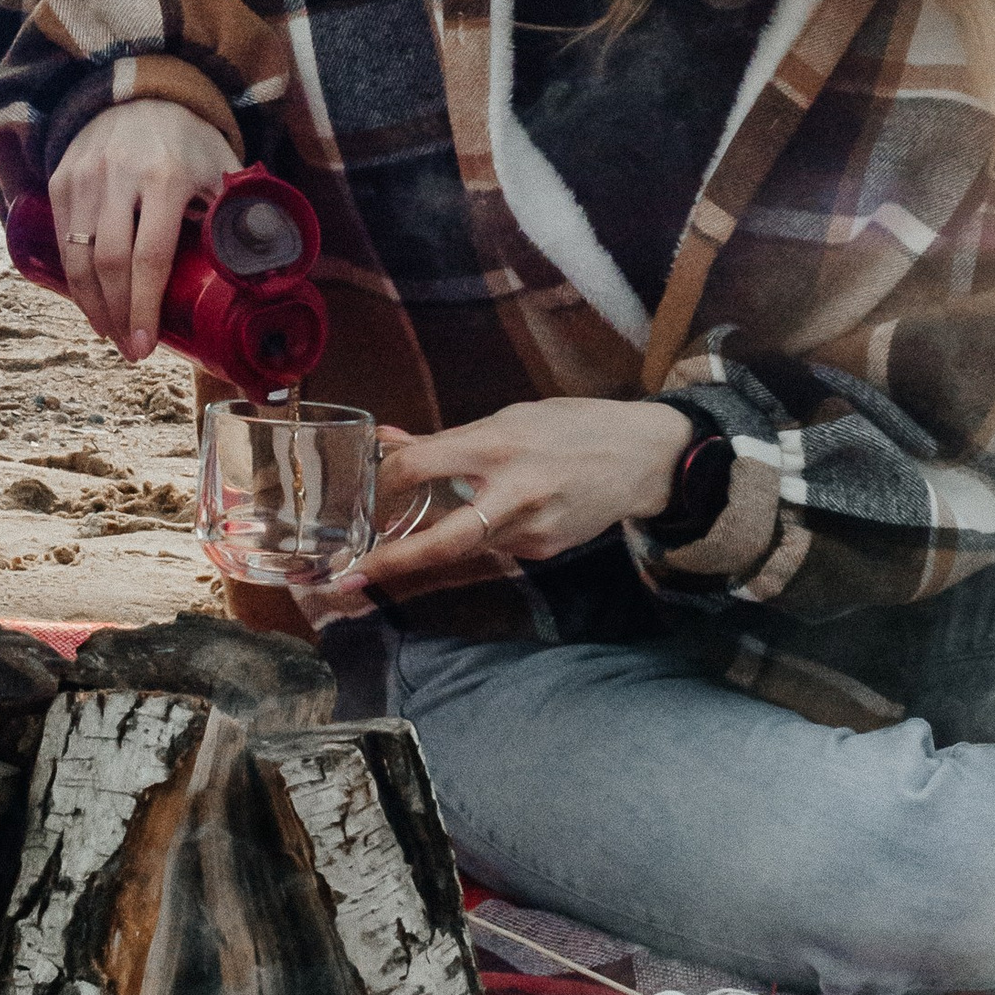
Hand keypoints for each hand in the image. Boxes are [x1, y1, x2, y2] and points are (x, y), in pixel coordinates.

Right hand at [45, 99, 235, 360]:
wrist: (140, 90)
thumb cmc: (189, 139)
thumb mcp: (221, 166)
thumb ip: (239, 209)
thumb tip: (265, 265)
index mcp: (166, 177)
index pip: (150, 256)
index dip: (145, 307)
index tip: (146, 346)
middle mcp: (119, 176)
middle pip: (109, 264)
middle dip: (119, 316)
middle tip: (132, 349)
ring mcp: (84, 177)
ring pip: (78, 257)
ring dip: (92, 305)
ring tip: (110, 333)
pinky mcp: (61, 179)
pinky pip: (63, 240)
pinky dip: (73, 278)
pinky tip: (90, 301)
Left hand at [351, 398, 694, 593]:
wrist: (645, 458)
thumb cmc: (573, 426)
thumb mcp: (510, 416)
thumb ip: (448, 437)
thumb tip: (387, 438)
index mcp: (499, 444)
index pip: (421, 464)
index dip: (385, 478)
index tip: (366, 490)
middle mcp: (514, 491)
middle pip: (443, 538)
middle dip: (393, 561)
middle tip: (349, 577)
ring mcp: (532, 528)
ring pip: (464, 547)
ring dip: (426, 552)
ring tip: (391, 554)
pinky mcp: (544, 550)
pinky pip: (494, 547)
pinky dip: (475, 539)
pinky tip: (481, 524)